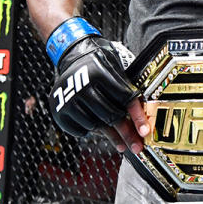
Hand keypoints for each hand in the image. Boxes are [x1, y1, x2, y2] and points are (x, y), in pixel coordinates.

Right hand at [50, 35, 147, 153]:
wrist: (72, 58)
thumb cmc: (98, 65)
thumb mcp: (115, 68)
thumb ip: (127, 90)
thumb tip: (142, 122)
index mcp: (99, 72)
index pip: (124, 98)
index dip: (136, 117)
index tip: (144, 132)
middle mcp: (81, 85)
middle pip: (110, 116)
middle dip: (126, 133)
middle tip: (136, 145)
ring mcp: (67, 99)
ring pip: (95, 126)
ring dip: (107, 132)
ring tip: (114, 133)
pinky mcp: (58, 111)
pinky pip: (80, 131)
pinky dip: (89, 131)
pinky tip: (93, 123)